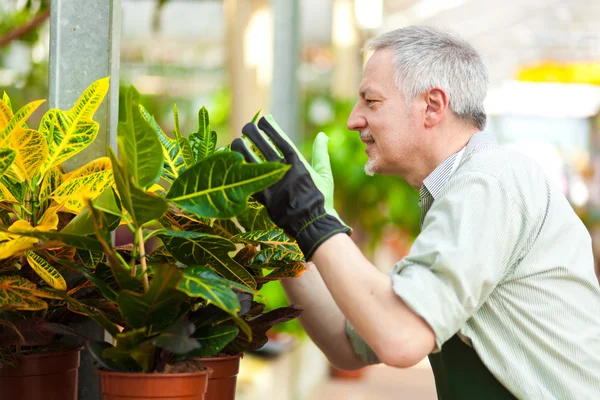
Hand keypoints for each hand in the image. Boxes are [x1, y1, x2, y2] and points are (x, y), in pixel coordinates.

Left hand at [231, 115, 350, 258]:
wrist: (313, 224)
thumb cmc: (321, 199)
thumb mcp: (325, 174)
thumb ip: (321, 153)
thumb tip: (323, 135)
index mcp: (296, 160)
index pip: (276, 135)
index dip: (267, 124)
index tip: (263, 121)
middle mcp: (280, 168)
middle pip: (259, 142)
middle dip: (250, 131)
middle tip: (247, 128)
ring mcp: (269, 182)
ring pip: (247, 157)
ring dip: (239, 146)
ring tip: (237, 141)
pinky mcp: (261, 196)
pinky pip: (245, 179)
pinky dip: (237, 169)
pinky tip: (233, 163)